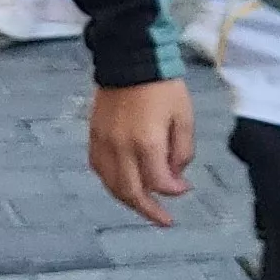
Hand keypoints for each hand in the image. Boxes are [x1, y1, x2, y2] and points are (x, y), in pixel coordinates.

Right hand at [86, 77, 195, 226]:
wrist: (130, 60)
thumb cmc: (162, 87)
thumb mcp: (184, 117)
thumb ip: (182, 151)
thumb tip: (176, 176)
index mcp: (146, 143)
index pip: (159, 183)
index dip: (174, 191)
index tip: (185, 188)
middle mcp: (121, 148)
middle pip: (131, 192)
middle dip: (149, 210)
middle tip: (163, 220)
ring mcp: (104, 143)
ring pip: (112, 185)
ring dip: (128, 200)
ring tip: (143, 206)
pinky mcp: (94, 136)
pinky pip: (99, 169)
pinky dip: (111, 183)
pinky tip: (122, 184)